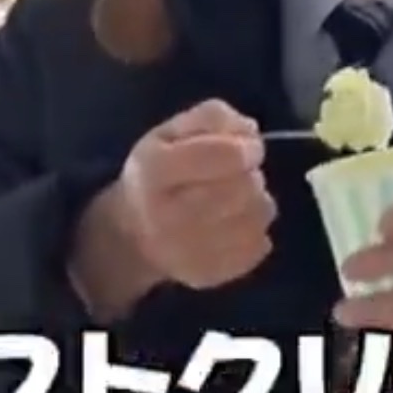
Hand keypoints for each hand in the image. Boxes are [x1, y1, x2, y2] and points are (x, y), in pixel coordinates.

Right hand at [116, 99, 276, 290]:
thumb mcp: (172, 131)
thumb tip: (249, 132)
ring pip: (259, 216)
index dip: (248, 148)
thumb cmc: (158, 174)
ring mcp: (187, 252)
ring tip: (236, 200)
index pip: (225, 156)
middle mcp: (166, 216)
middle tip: (240, 175)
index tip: (249, 149)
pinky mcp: (208, 274)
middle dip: (251, 175)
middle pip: (245, 187)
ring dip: (257, 201)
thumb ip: (213, 118)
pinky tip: (234, 224)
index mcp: (154, 170)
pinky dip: (255, 230)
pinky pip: (259, 246)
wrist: (133, 234)